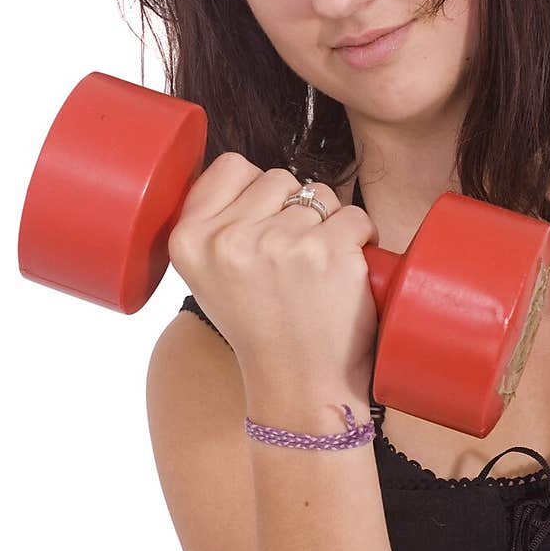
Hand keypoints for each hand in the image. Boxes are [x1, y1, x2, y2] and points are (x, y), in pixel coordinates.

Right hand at [167, 153, 380, 398]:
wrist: (300, 385)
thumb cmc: (262, 326)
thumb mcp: (209, 275)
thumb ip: (215, 222)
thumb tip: (245, 171)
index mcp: (188, 239)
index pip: (231, 166)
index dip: (257, 192)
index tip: (262, 229)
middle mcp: (228, 240)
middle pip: (279, 177)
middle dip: (294, 210)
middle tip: (290, 263)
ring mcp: (278, 244)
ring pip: (320, 193)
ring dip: (328, 224)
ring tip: (315, 271)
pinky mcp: (327, 252)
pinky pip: (356, 216)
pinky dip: (361, 239)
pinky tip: (344, 273)